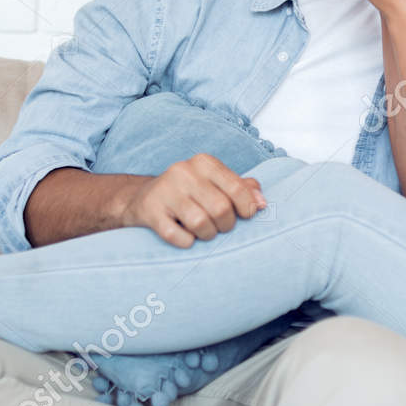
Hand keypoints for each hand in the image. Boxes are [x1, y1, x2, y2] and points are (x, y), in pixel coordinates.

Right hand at [121, 154, 264, 247]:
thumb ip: (243, 189)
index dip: (246, 208)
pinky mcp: (150, 211)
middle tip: (220, 226)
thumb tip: (262, 203)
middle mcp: (183, 172)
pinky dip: (186, 242)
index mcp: (204, 162)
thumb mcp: (216, 183)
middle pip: (221, 208)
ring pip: (200, 223)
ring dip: (207, 235)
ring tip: (204, 232)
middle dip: (226, 225)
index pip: (237, 188)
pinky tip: (185, 236)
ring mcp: (165, 191)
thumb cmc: (190, 193)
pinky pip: (177, 236)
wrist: (143, 198)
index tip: (244, 216)